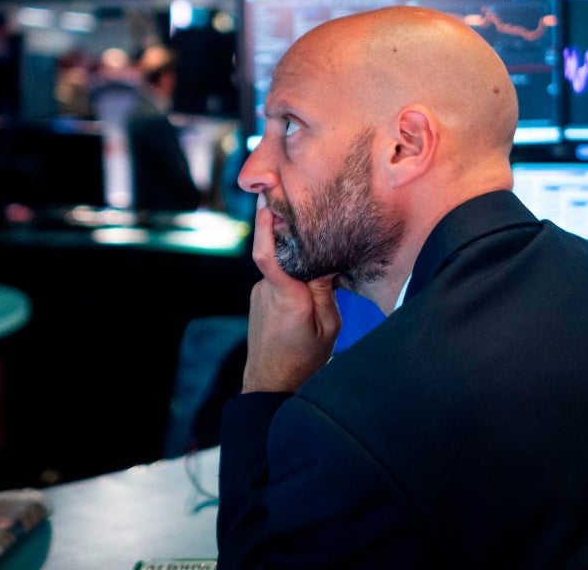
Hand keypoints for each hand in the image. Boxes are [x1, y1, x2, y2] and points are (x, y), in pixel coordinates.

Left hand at [241, 201, 341, 392]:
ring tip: (320, 276)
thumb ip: (325, 291)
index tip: (267, 205)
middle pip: (281, 253)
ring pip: (283, 268)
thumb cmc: (303, 359)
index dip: (264, 228)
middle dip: (298, 243)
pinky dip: (292, 279)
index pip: (266, 255)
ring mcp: (259, 294)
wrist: (271, 383)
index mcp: (286, 295)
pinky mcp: (259, 299)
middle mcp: (267, 290)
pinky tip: (307, 292)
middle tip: (318, 232)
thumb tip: (326, 259)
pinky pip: (278, 279)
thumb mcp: (328, 326)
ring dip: (299, 268)